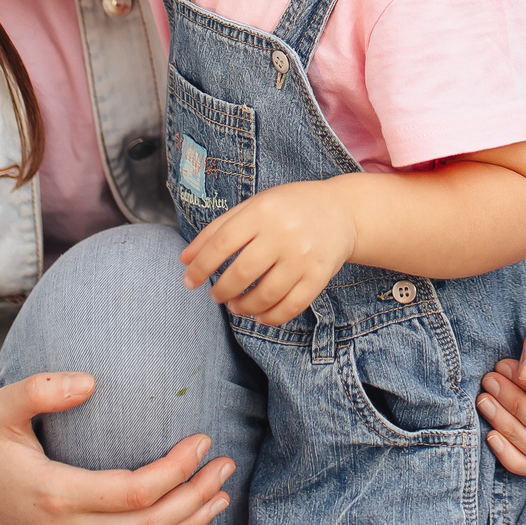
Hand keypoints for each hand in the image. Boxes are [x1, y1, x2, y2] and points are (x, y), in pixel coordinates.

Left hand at [178, 181, 358, 323]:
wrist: (340, 211)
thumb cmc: (287, 208)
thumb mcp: (253, 207)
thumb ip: (217, 229)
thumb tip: (184, 259)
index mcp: (262, 212)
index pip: (222, 243)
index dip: (200, 267)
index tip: (188, 282)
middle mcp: (284, 233)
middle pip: (242, 273)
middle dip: (221, 291)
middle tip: (216, 295)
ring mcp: (304, 256)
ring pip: (266, 295)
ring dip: (244, 307)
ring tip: (236, 306)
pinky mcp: (319, 276)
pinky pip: (291, 307)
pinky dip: (270, 317)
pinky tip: (259, 315)